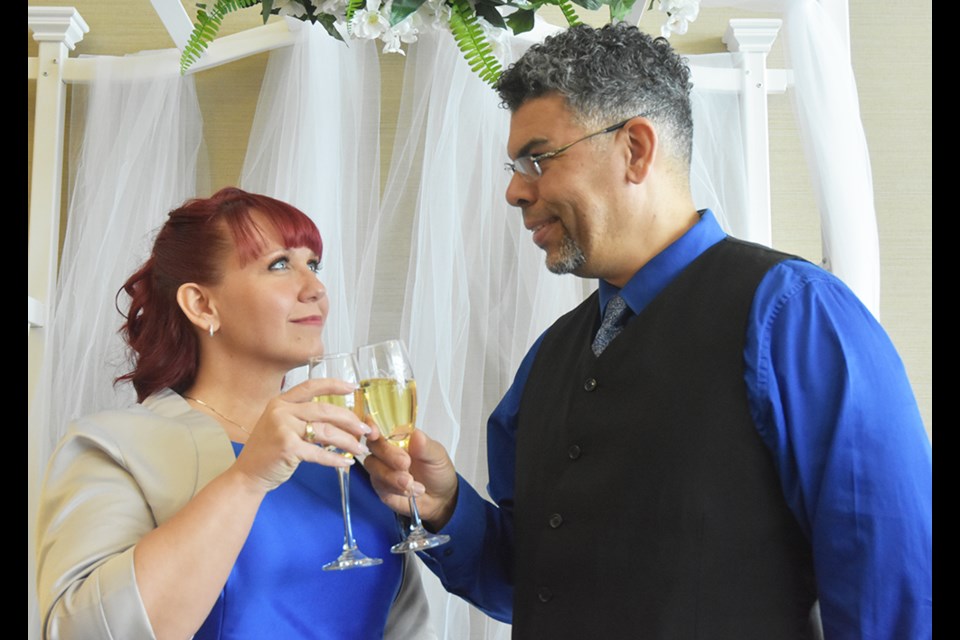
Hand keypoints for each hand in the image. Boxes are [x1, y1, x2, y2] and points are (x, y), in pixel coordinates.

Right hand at [232, 378, 372, 491]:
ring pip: (326, 432)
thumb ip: (302, 418)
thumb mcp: (280, 425)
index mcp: (280, 402)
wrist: (247, 474)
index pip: (311, 386)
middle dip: (349, 419)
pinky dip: (336, 458)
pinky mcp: (288, 448)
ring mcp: (283, 428)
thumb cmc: (267, 451)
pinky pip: (320, 452)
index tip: (353, 387)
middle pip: (325, 410)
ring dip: (347, 441)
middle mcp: (281, 411)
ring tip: (360, 448)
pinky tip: (346, 462)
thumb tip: (338, 420)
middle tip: (365, 429)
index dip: (334, 385)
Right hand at [363, 429, 458, 529]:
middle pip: (374, 445)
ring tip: (412, 482)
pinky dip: (395, 488)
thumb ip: (425, 446)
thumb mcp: (437, 456)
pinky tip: (410, 491)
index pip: (380, 425)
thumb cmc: (438, 471)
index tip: (375, 433)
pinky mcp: (380, 486)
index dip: (372, 426)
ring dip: (392, 476)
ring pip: (373, 466)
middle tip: (406, 464)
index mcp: (400, 436)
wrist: (440, 498)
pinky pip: (378, 484)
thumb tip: (416, 435)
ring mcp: (381, 468)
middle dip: (388, 455)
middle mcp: (387, 450)